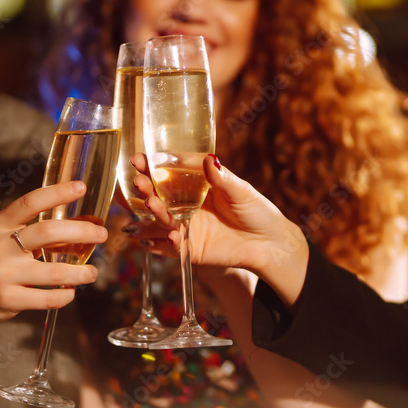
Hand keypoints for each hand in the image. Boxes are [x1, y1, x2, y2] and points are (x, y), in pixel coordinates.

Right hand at [0, 181, 105, 332]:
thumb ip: (25, 230)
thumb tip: (71, 226)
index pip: (30, 202)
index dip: (57, 192)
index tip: (81, 187)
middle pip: (48, 233)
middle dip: (82, 232)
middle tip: (100, 234)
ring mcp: (3, 275)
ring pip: (55, 273)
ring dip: (81, 272)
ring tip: (92, 272)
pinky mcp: (8, 300)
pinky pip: (48, 298)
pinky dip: (65, 296)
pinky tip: (71, 292)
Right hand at [130, 154, 308, 305]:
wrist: (269, 243)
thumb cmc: (256, 211)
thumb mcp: (240, 190)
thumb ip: (222, 178)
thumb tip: (210, 159)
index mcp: (194, 186)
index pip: (168, 173)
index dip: (152, 166)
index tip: (139, 159)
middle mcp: (184, 205)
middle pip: (158, 196)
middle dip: (146, 188)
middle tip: (139, 181)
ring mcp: (185, 227)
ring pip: (161, 220)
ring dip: (153, 212)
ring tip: (150, 204)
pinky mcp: (189, 248)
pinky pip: (172, 247)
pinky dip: (168, 242)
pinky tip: (171, 235)